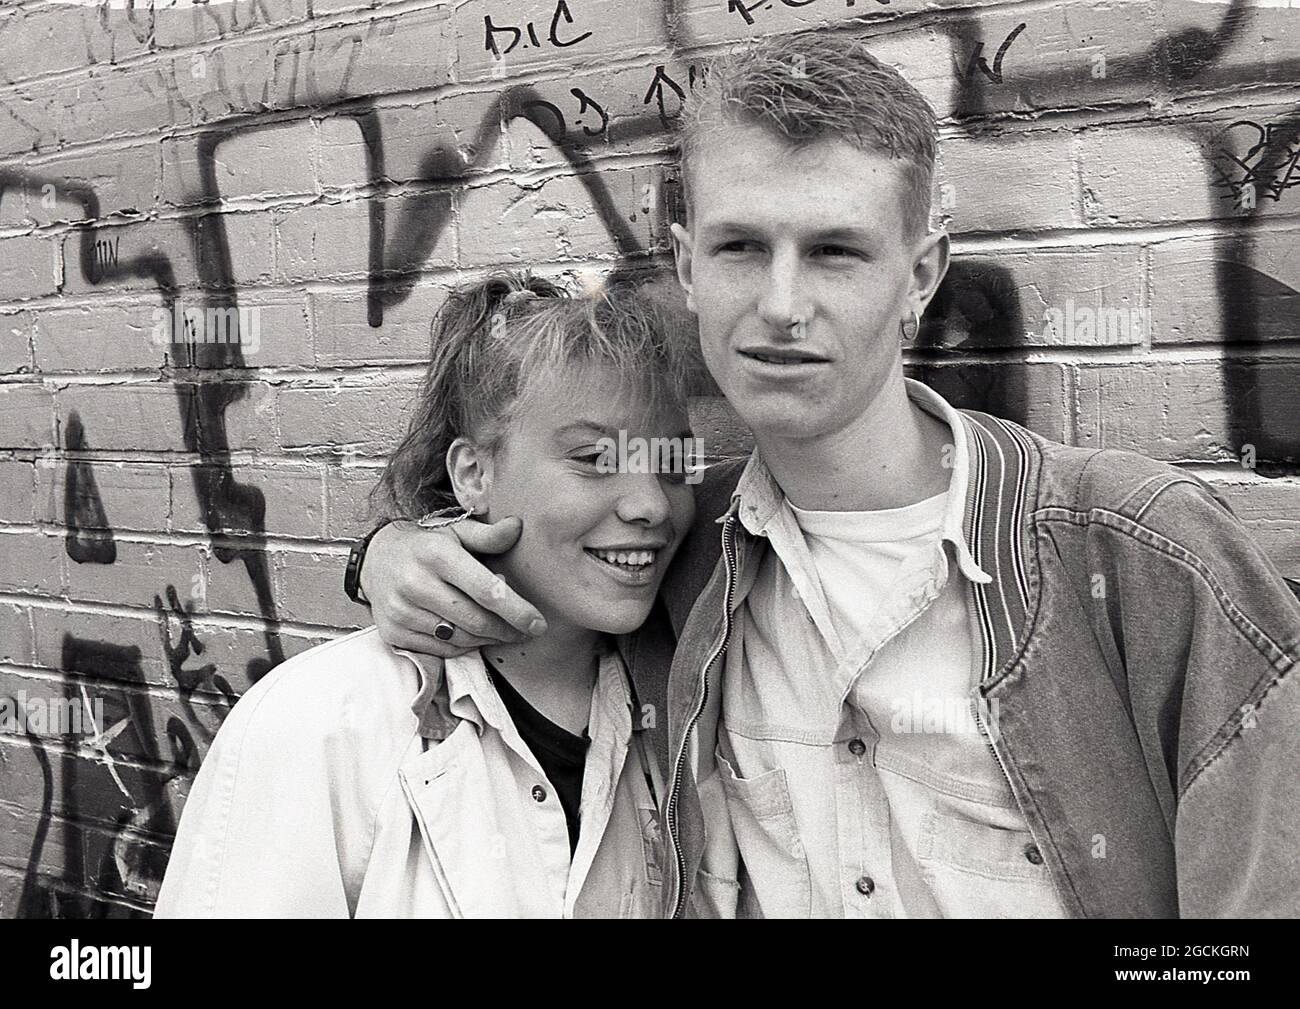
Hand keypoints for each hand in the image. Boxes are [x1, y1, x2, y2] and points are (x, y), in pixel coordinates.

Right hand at [360, 516, 547, 657]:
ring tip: (502, 631)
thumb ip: (489, 535)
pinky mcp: (394, 632)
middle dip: (507, 630)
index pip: (486, 591)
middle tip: (525, 630)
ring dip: (487, 639)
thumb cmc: (427, 545)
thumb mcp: (457, 532)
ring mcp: (402, 611)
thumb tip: (518, 528)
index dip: (517, 611)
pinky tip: (473, 636)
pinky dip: (463, 647)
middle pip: (476, 620)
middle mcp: (416, 584)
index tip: (539, 624)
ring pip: (460, 639)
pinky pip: (440, 650)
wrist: (375, 559)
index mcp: (437, 554)